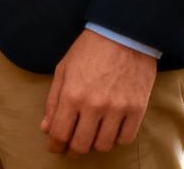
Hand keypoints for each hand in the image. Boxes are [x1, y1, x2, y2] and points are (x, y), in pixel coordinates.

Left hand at [41, 29, 157, 154]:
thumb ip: (53, 101)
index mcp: (72, 95)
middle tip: (72, 146)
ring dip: (95, 144)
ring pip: (104, 145)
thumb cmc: (89, 50)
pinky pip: (126, 138)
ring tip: (91, 134)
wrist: (123, 34)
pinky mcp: (137, 109)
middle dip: (73, 149)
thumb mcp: (63, 70)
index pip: (59, 133)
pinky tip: (111, 129)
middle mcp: (94, 106)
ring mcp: (117, 109)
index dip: (55, 145)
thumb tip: (46, 128)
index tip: (55, 147)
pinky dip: (116, 138)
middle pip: (81, 145)